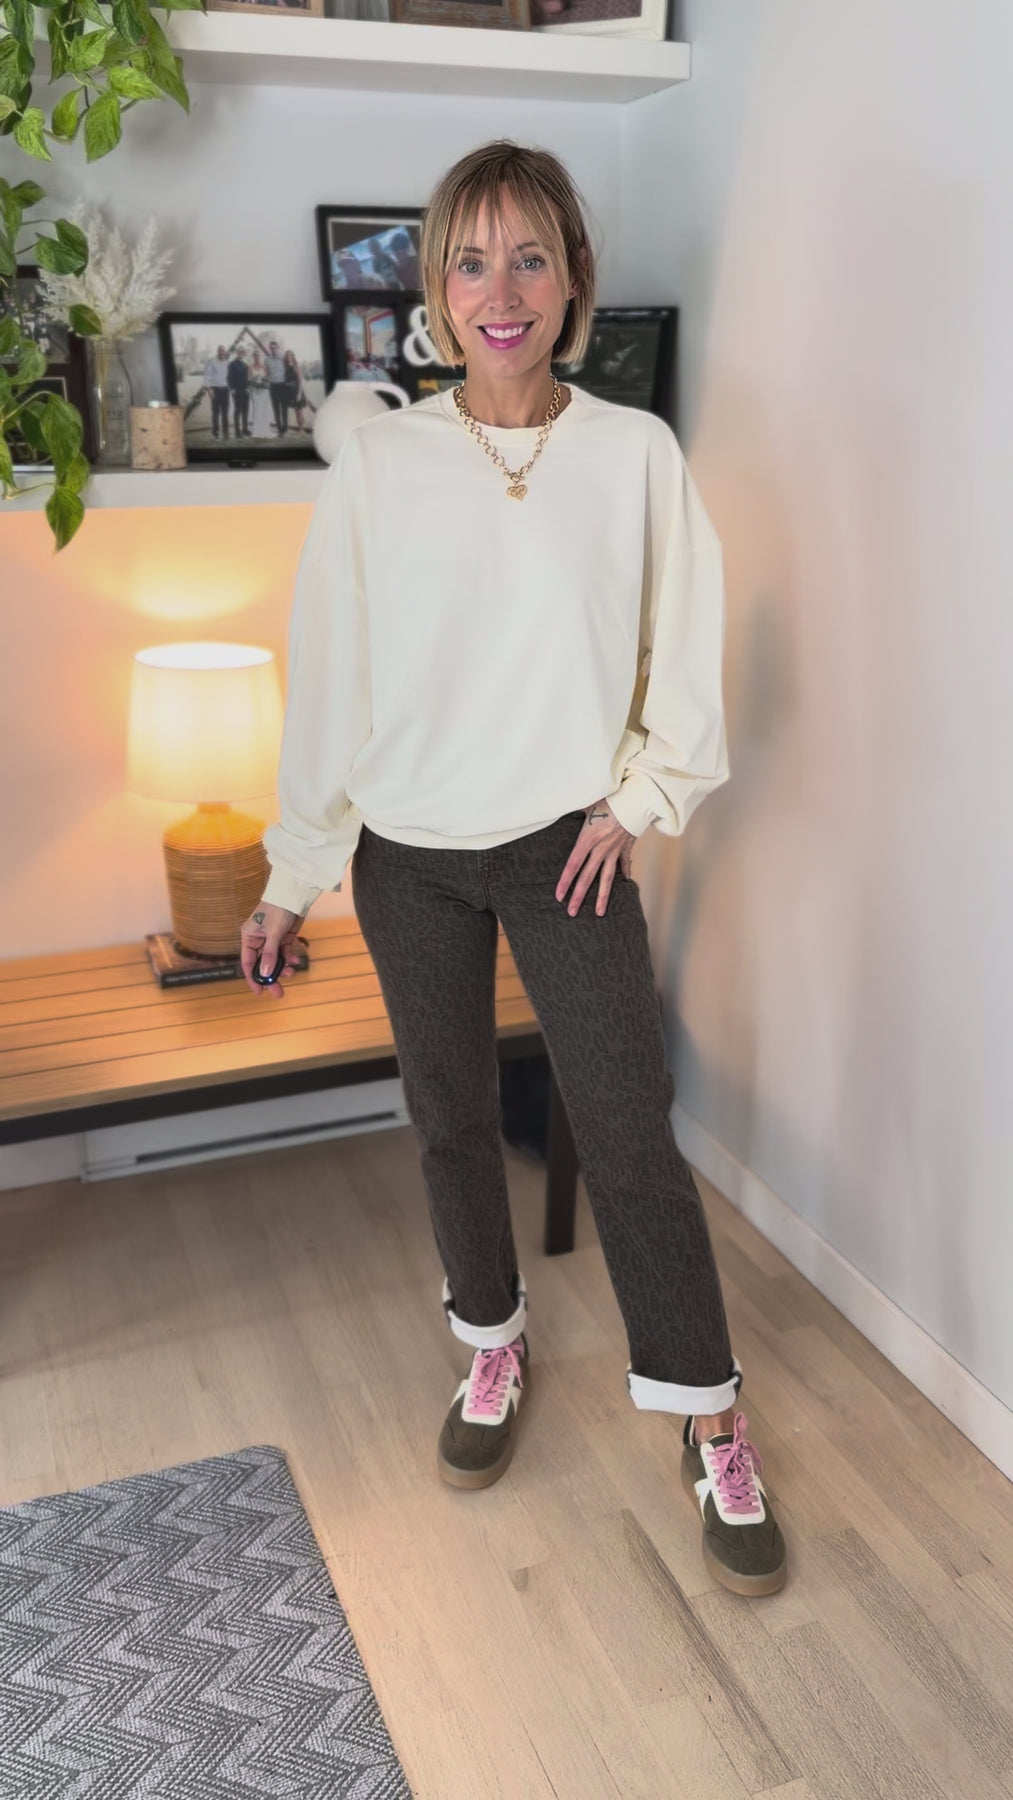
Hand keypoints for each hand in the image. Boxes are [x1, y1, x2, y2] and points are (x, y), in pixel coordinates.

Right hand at [239, 902, 304, 997]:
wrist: (294, 894)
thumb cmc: (278, 910)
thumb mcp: (273, 933)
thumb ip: (269, 954)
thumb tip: (265, 974)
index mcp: (249, 937)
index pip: (248, 963)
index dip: (253, 979)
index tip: (260, 992)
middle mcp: (258, 940)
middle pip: (262, 964)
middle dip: (271, 978)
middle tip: (279, 993)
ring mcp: (272, 939)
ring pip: (275, 960)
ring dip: (282, 968)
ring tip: (291, 973)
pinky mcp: (284, 937)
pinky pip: (285, 953)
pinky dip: (289, 958)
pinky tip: (295, 961)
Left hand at [555, 799, 635, 917]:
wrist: (636, 799)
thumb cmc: (609, 799)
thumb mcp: (586, 805)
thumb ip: (573, 812)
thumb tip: (557, 808)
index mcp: (588, 839)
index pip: (573, 865)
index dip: (565, 882)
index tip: (559, 897)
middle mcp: (601, 849)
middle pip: (587, 877)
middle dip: (579, 896)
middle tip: (571, 913)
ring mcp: (615, 850)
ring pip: (607, 878)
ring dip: (602, 897)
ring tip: (598, 913)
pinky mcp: (627, 847)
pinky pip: (625, 863)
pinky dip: (625, 873)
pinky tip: (625, 883)